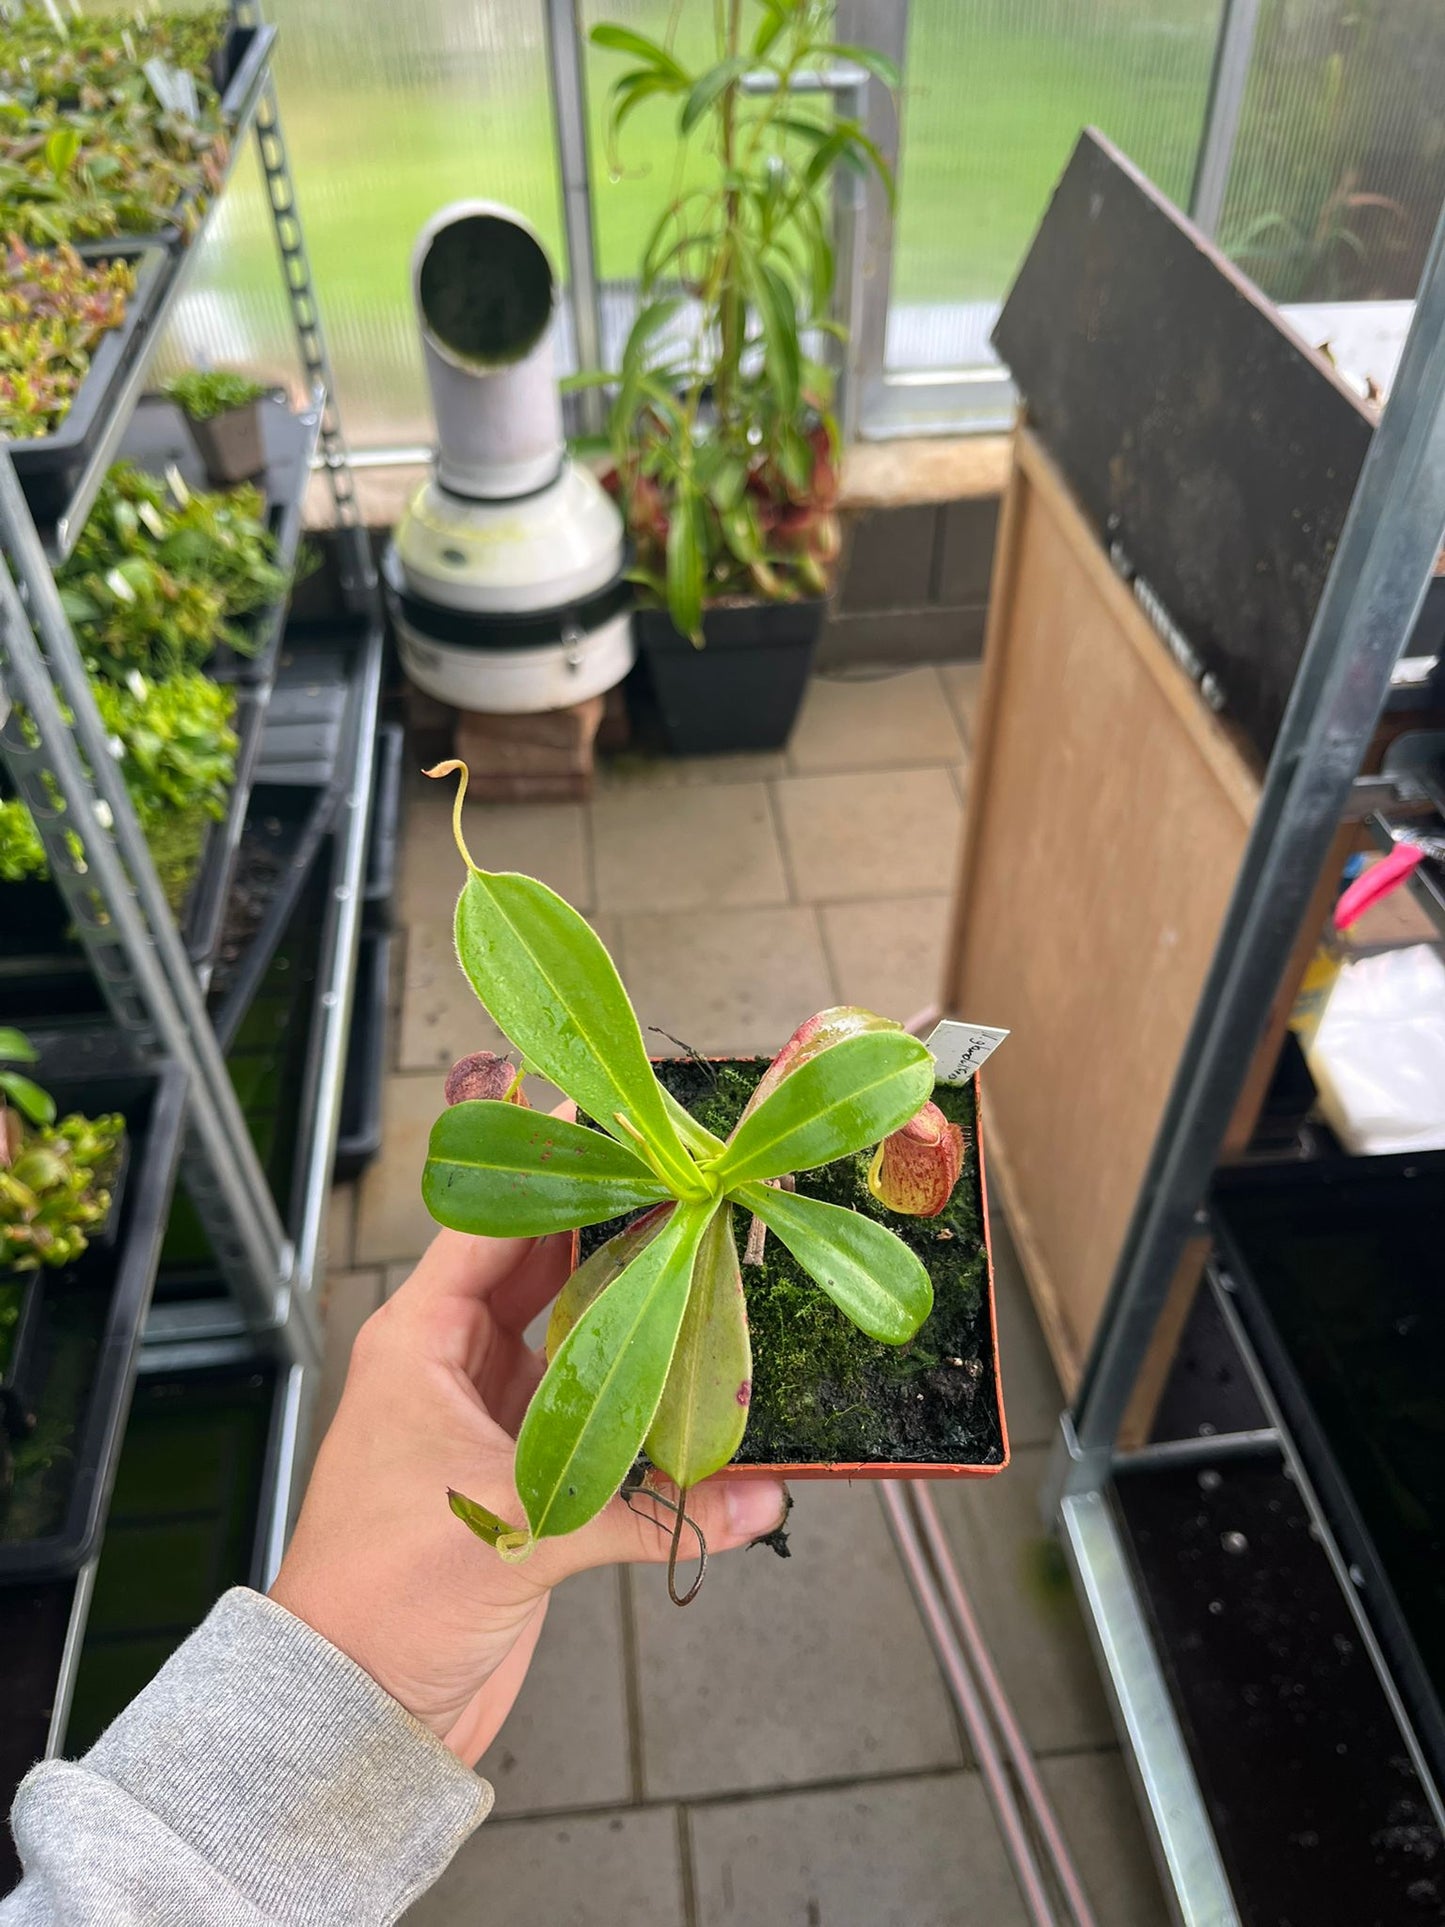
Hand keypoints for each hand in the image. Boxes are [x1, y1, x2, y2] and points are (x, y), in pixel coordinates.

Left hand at [270, 1223, 787, 1765]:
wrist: (358, 1707)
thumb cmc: (383, 1597)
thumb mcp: (514, 1530)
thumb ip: (647, 1507)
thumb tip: (759, 1496)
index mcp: (420, 1341)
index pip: (489, 1225)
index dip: (548, 1169)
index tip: (612, 1121)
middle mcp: (452, 1365)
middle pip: (541, 1272)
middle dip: (609, 1232)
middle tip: (686, 1188)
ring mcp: (487, 1418)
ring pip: (569, 1338)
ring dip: (628, 1314)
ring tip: (703, 1266)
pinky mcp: (519, 1473)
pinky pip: (585, 1411)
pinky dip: (633, 1398)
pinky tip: (691, 1382)